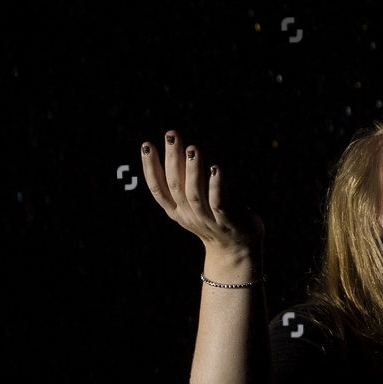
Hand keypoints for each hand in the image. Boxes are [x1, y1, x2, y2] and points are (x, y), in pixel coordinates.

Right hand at [140, 130, 264, 253]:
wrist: (236, 248)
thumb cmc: (214, 217)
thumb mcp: (193, 202)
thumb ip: (186, 181)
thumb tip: (183, 147)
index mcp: (176, 210)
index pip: (157, 188)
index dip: (150, 167)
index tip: (146, 145)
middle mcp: (188, 215)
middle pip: (175, 185)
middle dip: (172, 159)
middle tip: (171, 135)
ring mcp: (207, 219)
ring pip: (195, 194)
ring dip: (192, 170)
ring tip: (192, 149)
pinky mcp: (227, 221)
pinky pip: (219, 203)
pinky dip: (216, 186)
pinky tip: (216, 169)